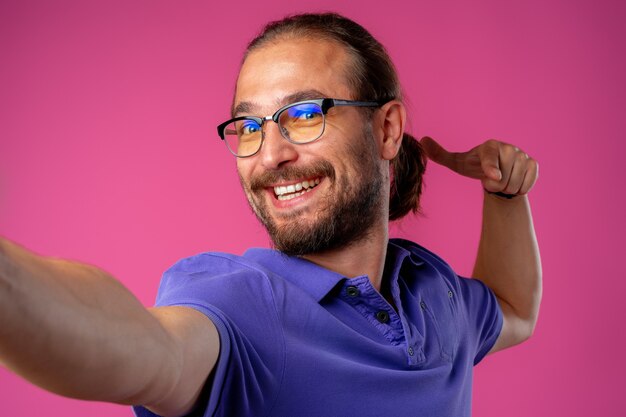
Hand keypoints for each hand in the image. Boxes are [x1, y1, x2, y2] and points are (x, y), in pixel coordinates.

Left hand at [420, 136, 537, 195]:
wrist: (497, 172)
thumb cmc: (474, 165)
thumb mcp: (456, 163)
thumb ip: (440, 154)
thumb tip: (421, 141)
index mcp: (489, 146)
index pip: (491, 157)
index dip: (491, 167)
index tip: (493, 175)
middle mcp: (508, 148)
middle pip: (502, 179)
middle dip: (495, 186)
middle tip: (491, 179)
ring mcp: (523, 155)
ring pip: (514, 184)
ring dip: (506, 189)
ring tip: (500, 180)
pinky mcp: (533, 165)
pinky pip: (527, 185)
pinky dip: (519, 189)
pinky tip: (513, 182)